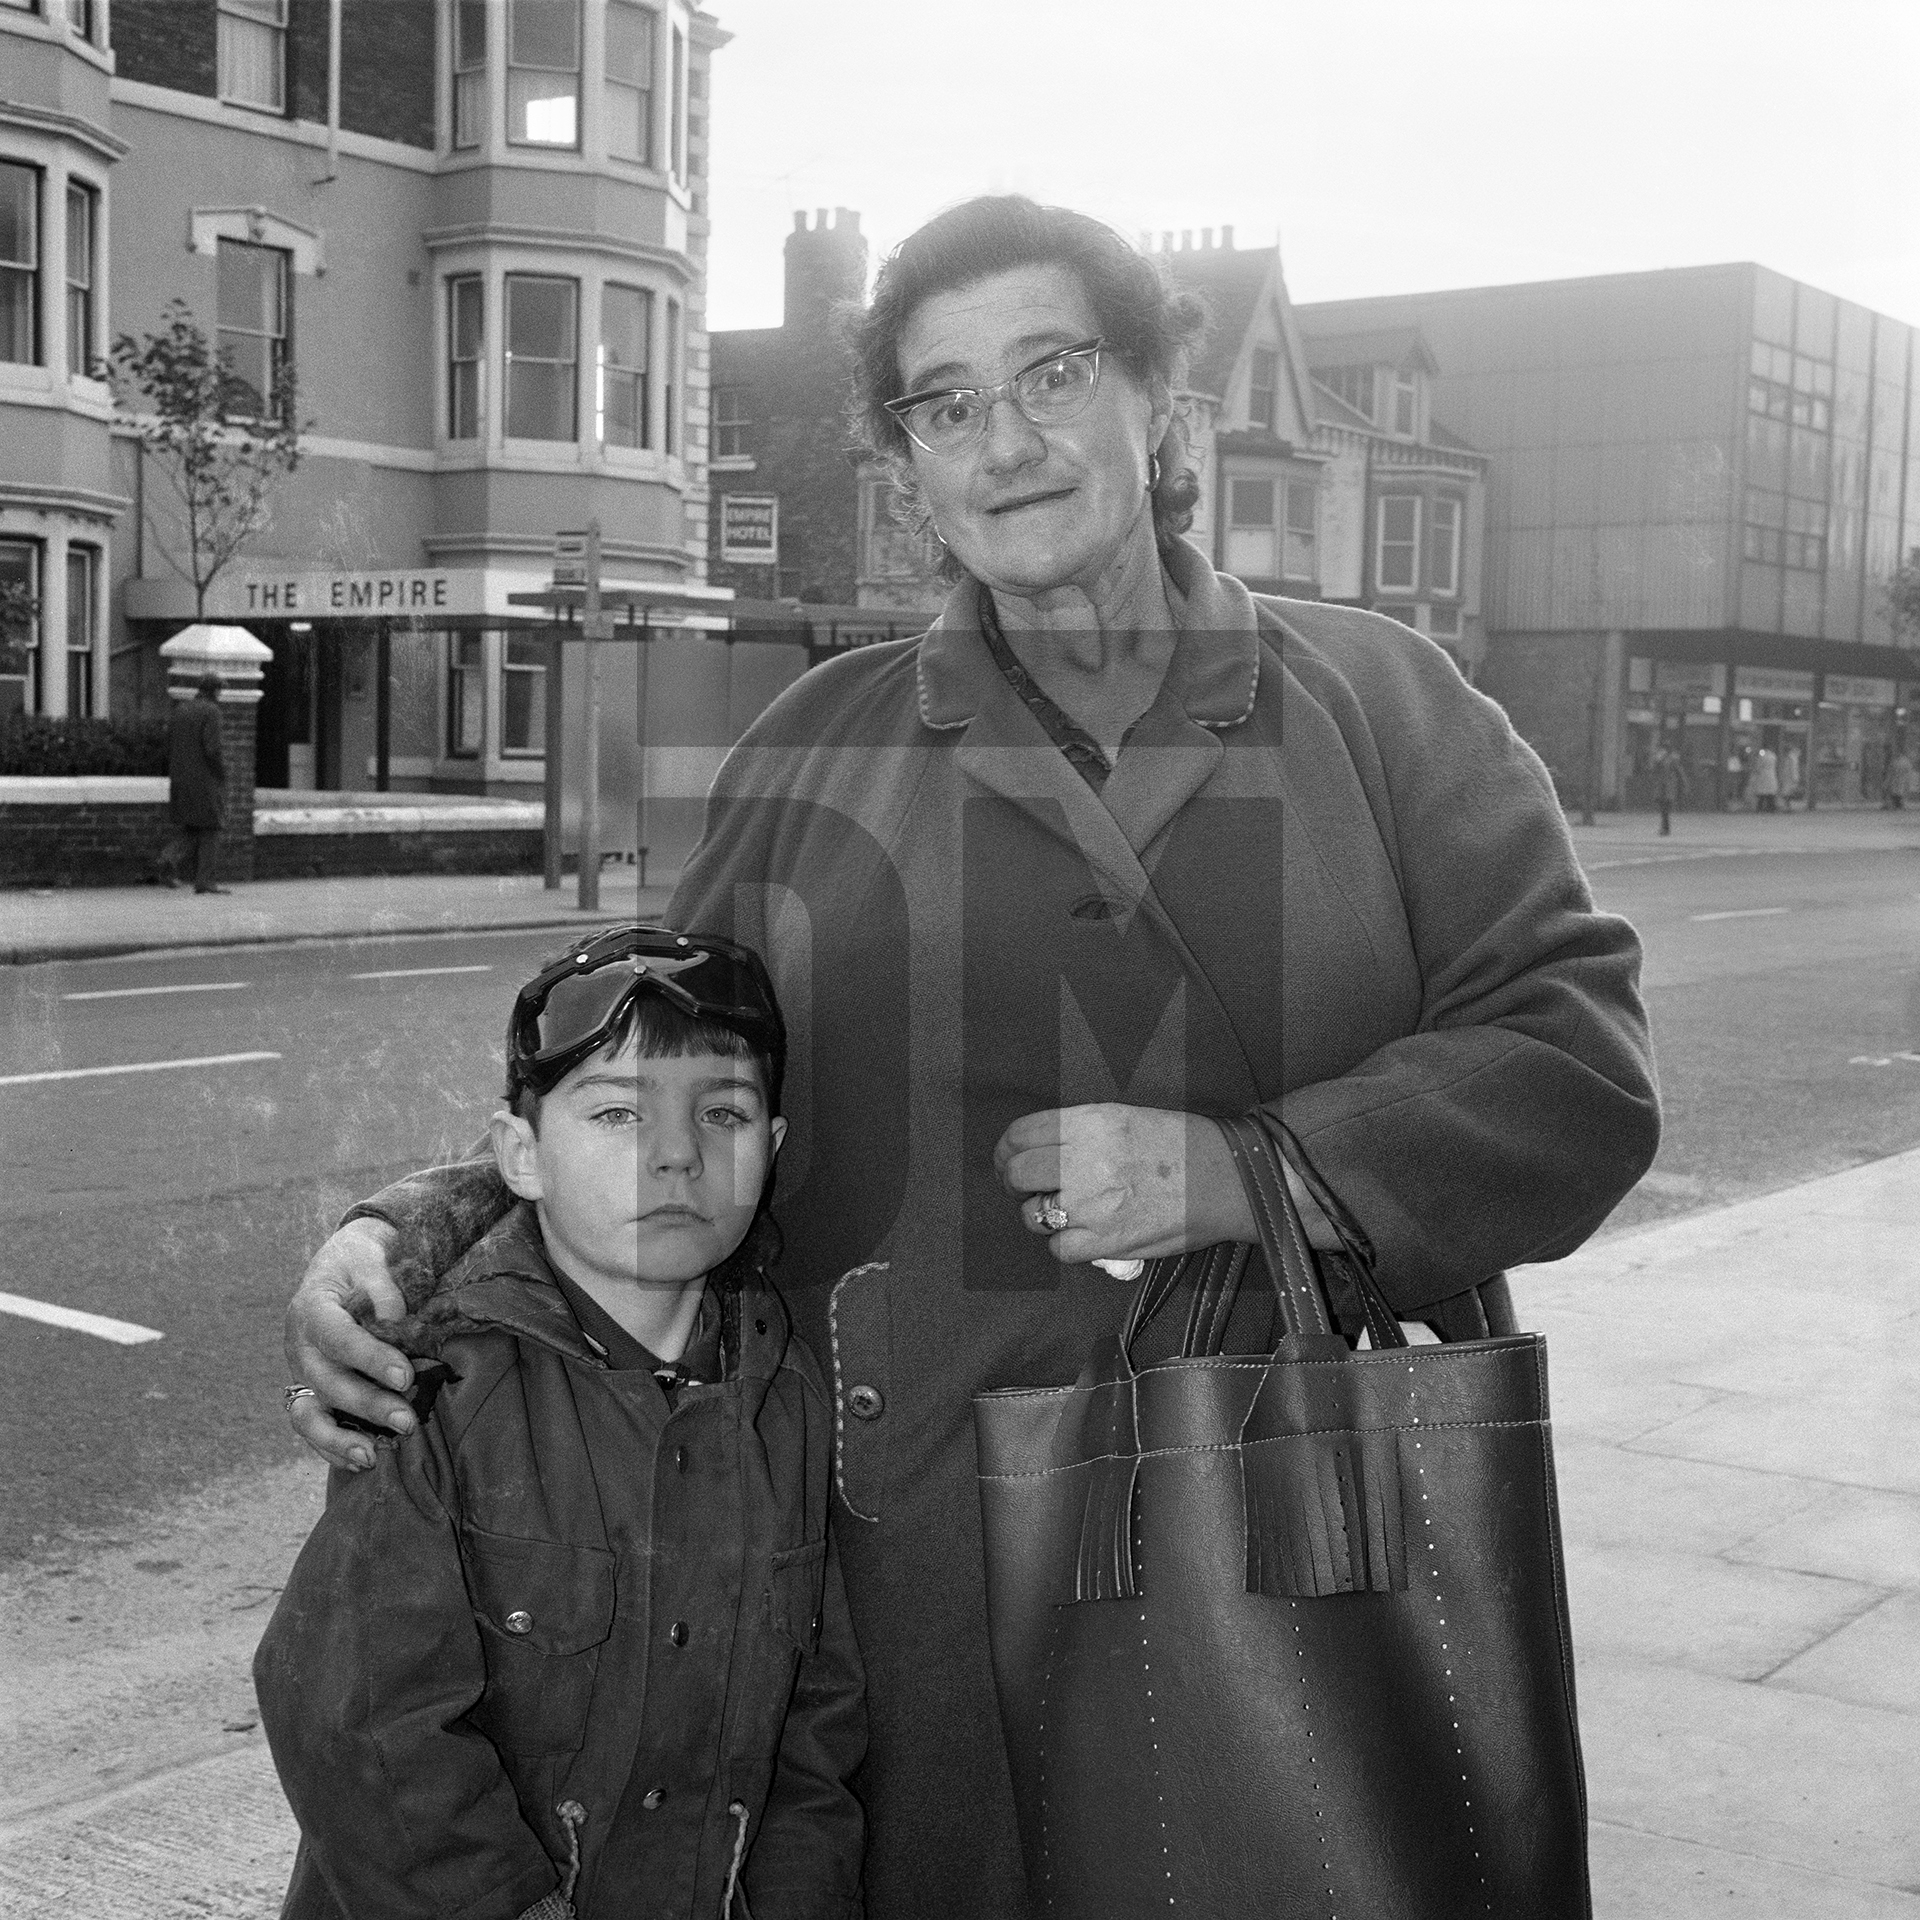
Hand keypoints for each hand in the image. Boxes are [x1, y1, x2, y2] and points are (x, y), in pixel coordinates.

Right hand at [284, 1217, 413, 1470]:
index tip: (405, 1377)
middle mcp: (300, 1347)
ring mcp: (303, 1374)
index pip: (338, 1338)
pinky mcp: (312, 1392)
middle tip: (408, 1421)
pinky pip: (313, 1426)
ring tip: (373, 1457)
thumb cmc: (361, 1261)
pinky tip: (360, 1460)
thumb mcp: (371, 1257)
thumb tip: (396, 1319)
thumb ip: (383, 1286)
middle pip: (326, 1383)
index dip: (370, 1359)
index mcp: (312, 1309)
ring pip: (309, 1415)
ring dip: (340, 1439)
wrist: (342, 1265)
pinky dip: (331, 1446)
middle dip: (367, 1406)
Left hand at [992, 1104, 1256, 1267]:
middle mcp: (1086, 1159)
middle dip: (1013, 1182)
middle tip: (1023, 1188)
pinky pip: (1060, 1248)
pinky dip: (1065, 1244)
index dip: (1007, 1149)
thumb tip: (1040, 1149)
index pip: (1022, 1134)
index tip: (1009, 1159)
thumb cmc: (1182, 1144)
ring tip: (1060, 1212)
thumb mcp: (1125, 1117)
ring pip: (1033, 1214)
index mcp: (1090, 1122)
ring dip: (1040, 1215)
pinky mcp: (1107, 1241)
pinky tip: (1082, 1234)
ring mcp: (1093, 1203)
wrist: (1228, 1178)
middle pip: (1018, 1173)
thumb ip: (1080, 1131)